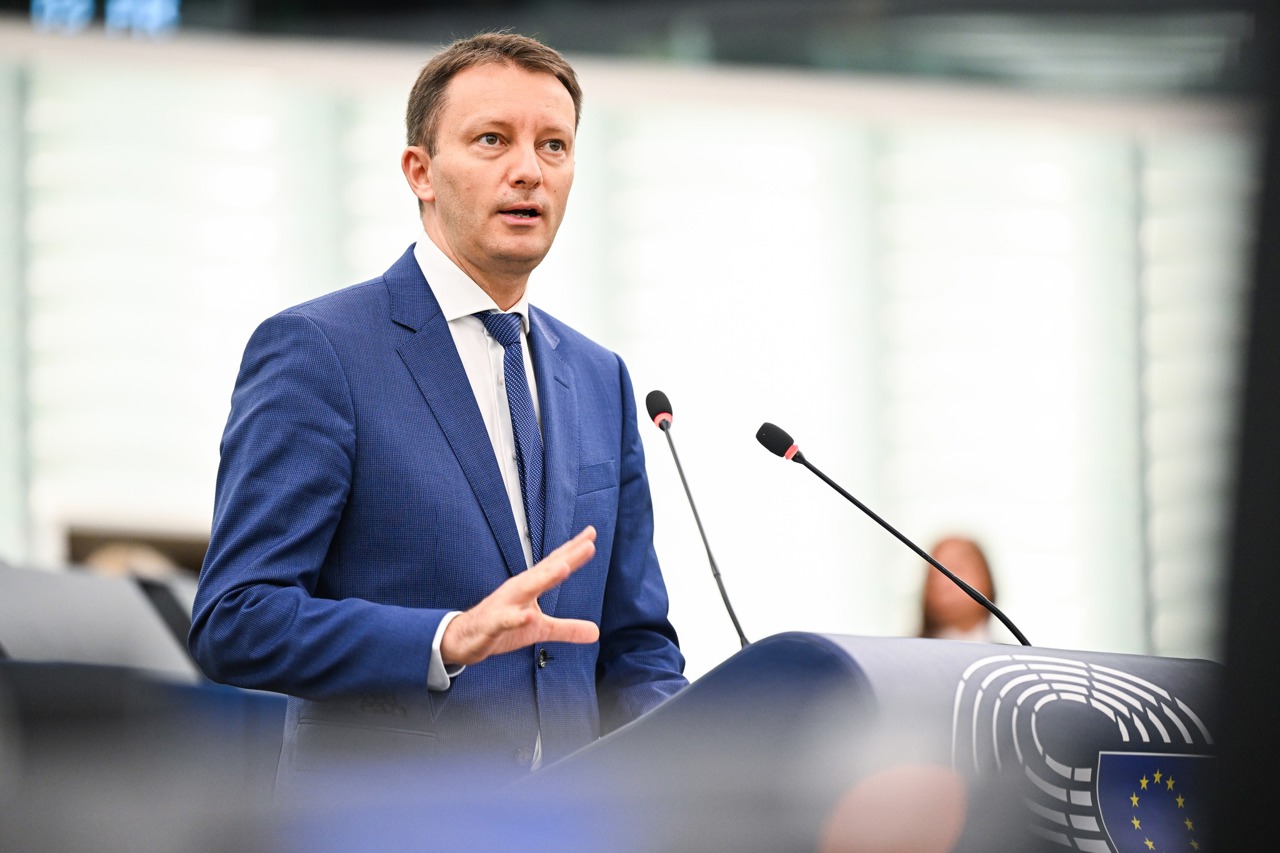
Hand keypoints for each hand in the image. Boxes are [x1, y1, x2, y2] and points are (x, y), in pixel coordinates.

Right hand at [441, 527, 600, 665]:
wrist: (465, 638)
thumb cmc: (502, 626)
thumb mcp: (540, 629)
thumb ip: (568, 628)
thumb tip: (596, 632)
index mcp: (530, 586)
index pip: (554, 564)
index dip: (573, 550)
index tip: (592, 534)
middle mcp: (518, 589)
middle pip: (545, 570)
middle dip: (566, 556)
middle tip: (587, 543)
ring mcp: (505, 605)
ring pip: (526, 589)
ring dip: (544, 578)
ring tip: (563, 568)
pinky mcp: (493, 624)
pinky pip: (505, 620)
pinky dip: (516, 618)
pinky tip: (528, 616)